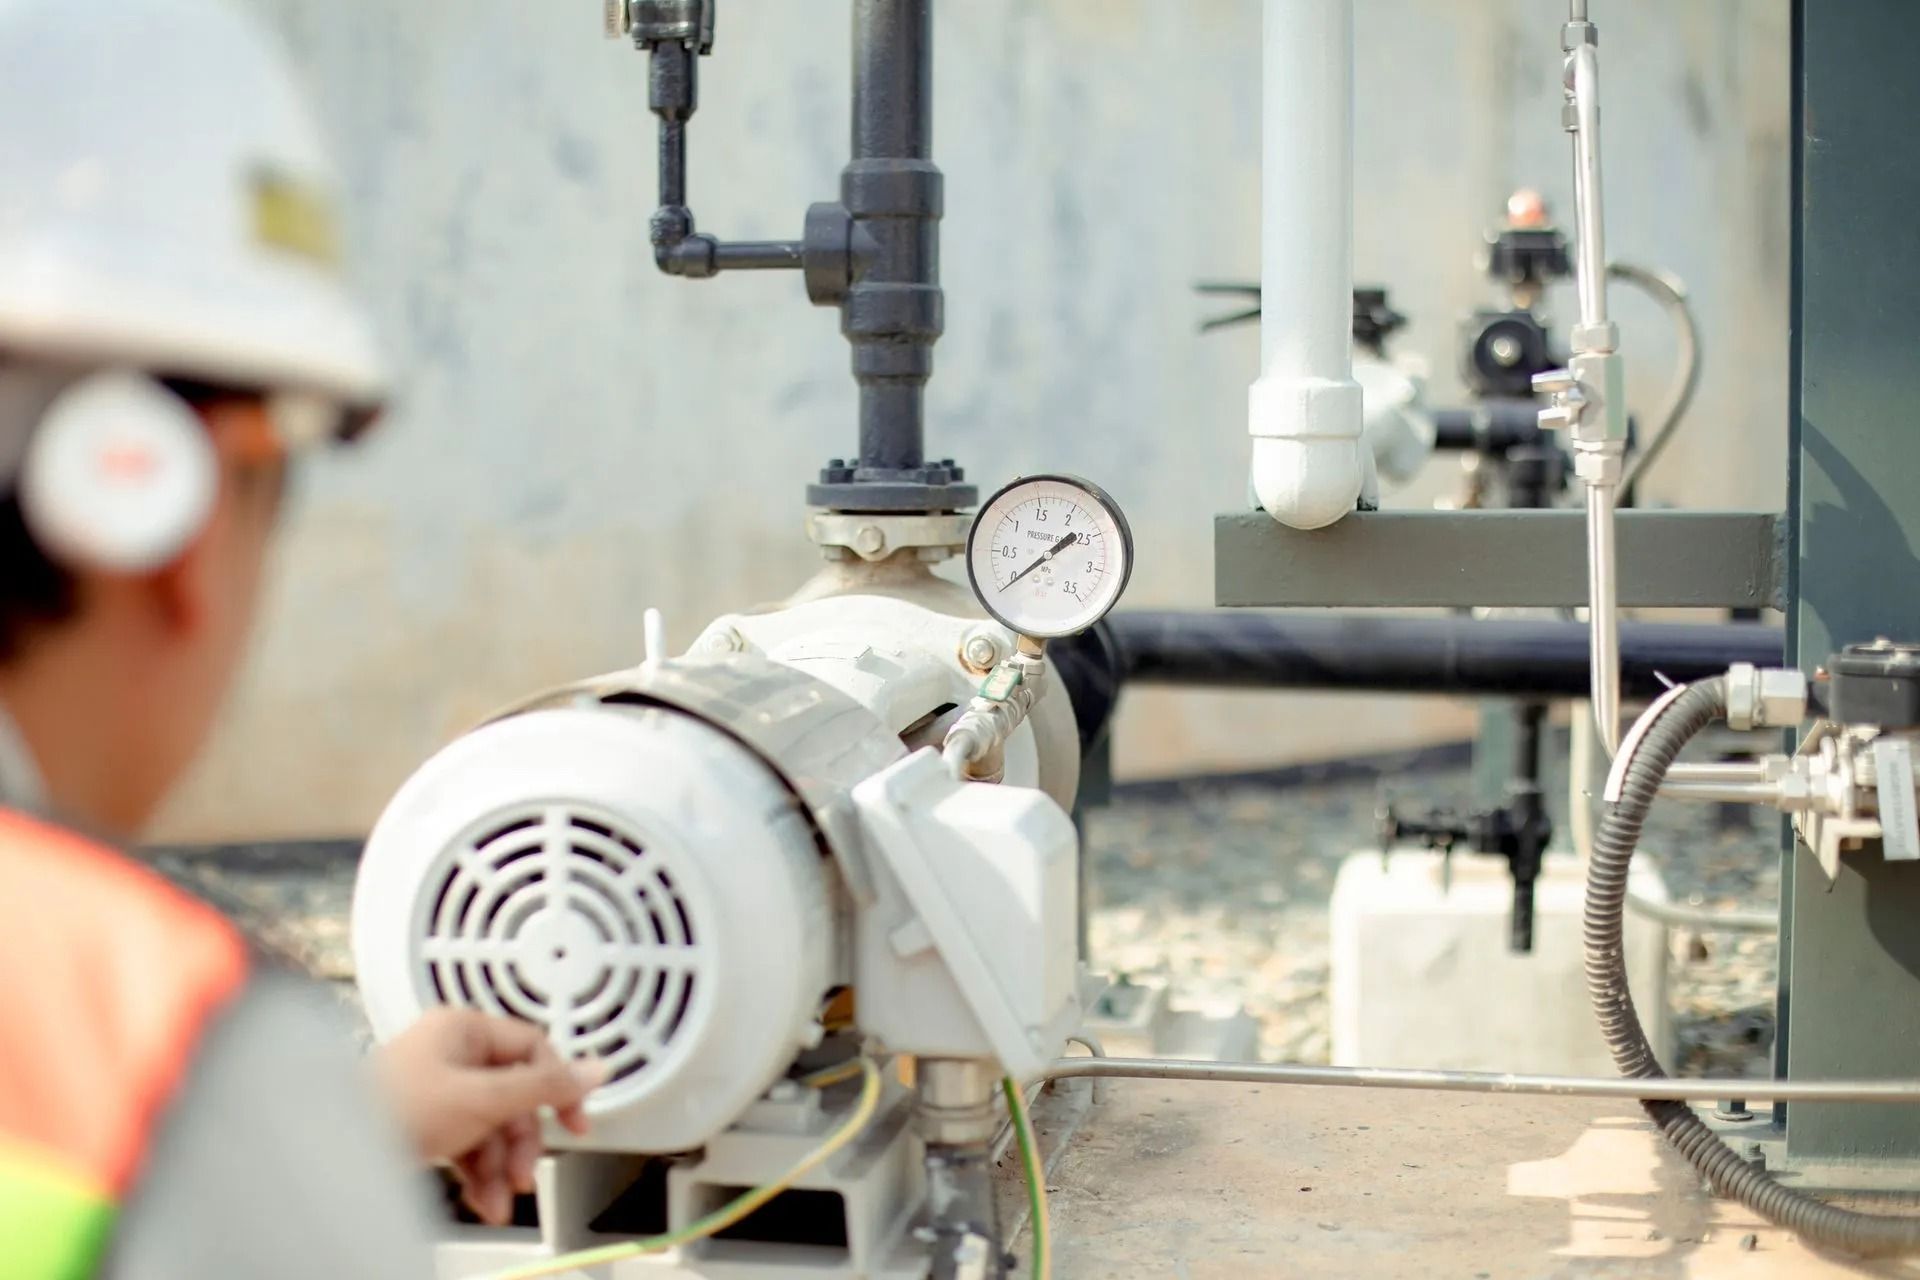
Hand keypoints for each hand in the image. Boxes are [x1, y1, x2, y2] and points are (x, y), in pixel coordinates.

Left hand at [375, 1008, 605, 1224]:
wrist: (334, 1154)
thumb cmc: (393, 1109)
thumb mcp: (484, 1098)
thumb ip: (544, 1087)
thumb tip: (594, 1070)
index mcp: (464, 1030)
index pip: (532, 1049)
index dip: (558, 1086)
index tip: (575, 1120)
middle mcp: (452, 1055)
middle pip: (514, 1097)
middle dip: (520, 1143)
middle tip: (524, 1172)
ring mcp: (437, 1091)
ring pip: (492, 1128)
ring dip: (501, 1168)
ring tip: (500, 1199)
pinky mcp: (426, 1125)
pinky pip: (468, 1145)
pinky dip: (479, 1174)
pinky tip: (484, 1200)